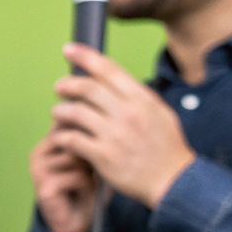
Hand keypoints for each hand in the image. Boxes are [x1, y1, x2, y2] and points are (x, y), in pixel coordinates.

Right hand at [29, 122, 96, 231]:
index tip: (97, 147)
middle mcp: (38, 153)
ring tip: (88, 180)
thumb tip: (98, 120)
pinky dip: (86, 184)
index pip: (68, 123)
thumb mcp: (90, 155)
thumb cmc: (88, 185)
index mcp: (47, 142)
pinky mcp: (44, 188)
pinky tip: (83, 191)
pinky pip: (75, 176)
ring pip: (75, 157)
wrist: (78, 218)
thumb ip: (88, 138)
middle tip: (92, 168)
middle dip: (89, 152)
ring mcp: (38, 170)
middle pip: (72, 138)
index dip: (88, 133)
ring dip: (89, 170)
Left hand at [52, 43, 196, 208]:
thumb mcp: (160, 113)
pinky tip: (62, 137)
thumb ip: (136, 96)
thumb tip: (112, 80)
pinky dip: (62, 136)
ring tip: (57, 113)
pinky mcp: (103, 156)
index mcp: (142, 99)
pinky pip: (72, 139)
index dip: (85, 56)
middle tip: (59, 87)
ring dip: (60, 111)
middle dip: (67, 84)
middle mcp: (128, 113)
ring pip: (75, 113)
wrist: (174, 182)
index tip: (68, 49)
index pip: (108, 69)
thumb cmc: (167, 148)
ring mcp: (114, 135)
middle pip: (87, 88)